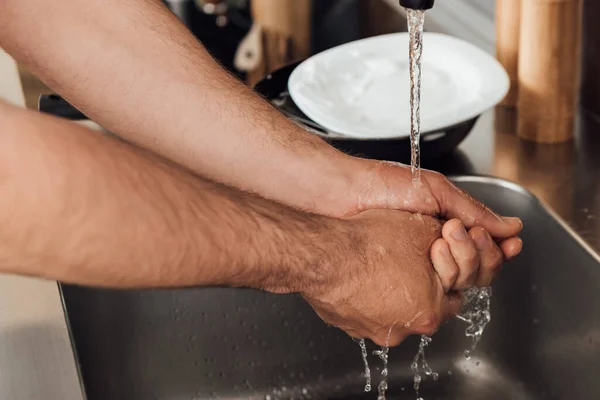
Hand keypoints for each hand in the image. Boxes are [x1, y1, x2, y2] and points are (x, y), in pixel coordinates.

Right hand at [303, 209, 462, 345]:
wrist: (325, 255)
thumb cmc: (371, 244)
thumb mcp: (422, 229)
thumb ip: (445, 241)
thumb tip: (449, 239)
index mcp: (429, 312)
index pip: (455, 296)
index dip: (450, 269)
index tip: (438, 252)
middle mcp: (402, 330)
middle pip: (423, 306)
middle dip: (422, 281)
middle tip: (412, 256)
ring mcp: (371, 330)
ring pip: (392, 309)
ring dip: (392, 289)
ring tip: (381, 261)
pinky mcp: (346, 325)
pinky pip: (364, 309)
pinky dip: (365, 294)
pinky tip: (359, 271)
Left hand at [335, 159, 522, 289]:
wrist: (341, 196)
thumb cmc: (383, 185)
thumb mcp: (436, 191)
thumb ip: (473, 210)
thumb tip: (512, 226)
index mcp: (448, 225)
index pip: (486, 247)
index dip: (501, 249)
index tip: (512, 245)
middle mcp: (436, 247)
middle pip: (477, 269)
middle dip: (483, 254)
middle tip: (469, 235)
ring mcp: (418, 263)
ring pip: (457, 282)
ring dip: (462, 264)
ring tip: (444, 240)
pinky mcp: (400, 278)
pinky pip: (429, 291)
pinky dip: (439, 281)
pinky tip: (436, 266)